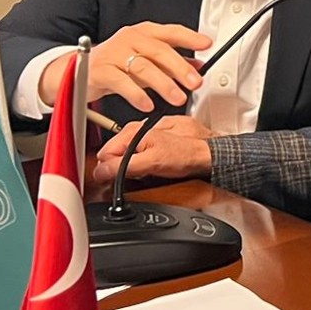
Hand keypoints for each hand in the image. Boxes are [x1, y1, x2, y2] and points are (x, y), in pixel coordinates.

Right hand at [47, 22, 211, 111]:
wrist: (77, 71)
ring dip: (163, 84)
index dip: (189, 37)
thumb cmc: (115, 64)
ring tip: (177, 98)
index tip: (207, 44)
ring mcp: (114, 53)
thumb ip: (171, 63)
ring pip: (143, 67)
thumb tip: (198, 67)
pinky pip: (122, 82)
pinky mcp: (100, 70)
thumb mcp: (145, 61)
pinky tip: (148, 105)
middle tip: (194, 82)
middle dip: (180, 67)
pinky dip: (137, 95)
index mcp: (142, 33)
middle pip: (159, 50)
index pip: (170, 32)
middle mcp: (129, 39)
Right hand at [92, 113, 214, 187]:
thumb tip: (101, 171)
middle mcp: (138, 130)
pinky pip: (139, 156)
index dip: (106, 169)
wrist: (209, 153)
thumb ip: (124, 166)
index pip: (105, 152)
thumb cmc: (187, 153)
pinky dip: (142, 164)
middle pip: (115, 154)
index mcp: (134, 131)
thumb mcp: (152, 162)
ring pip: (127, 156)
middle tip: (133, 177)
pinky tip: (152, 170)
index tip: (110, 179)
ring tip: (145, 173)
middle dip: (118, 167)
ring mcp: (147, 135)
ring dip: (131, 167)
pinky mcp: (154, 142)